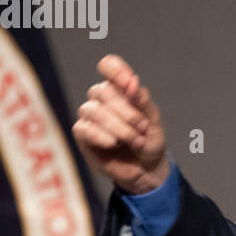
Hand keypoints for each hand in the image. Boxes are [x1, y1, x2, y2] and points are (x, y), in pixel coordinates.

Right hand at [72, 54, 169, 194]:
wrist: (146, 168)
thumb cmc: (149, 140)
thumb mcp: (153, 121)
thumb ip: (142, 100)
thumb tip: (132, 81)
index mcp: (120, 88)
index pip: (109, 66)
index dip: (116, 70)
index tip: (129, 81)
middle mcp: (102, 98)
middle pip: (103, 90)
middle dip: (127, 111)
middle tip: (143, 128)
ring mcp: (90, 115)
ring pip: (95, 110)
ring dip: (119, 127)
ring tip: (135, 141)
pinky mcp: (82, 134)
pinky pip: (85, 128)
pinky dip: (102, 135)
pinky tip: (114, 143)